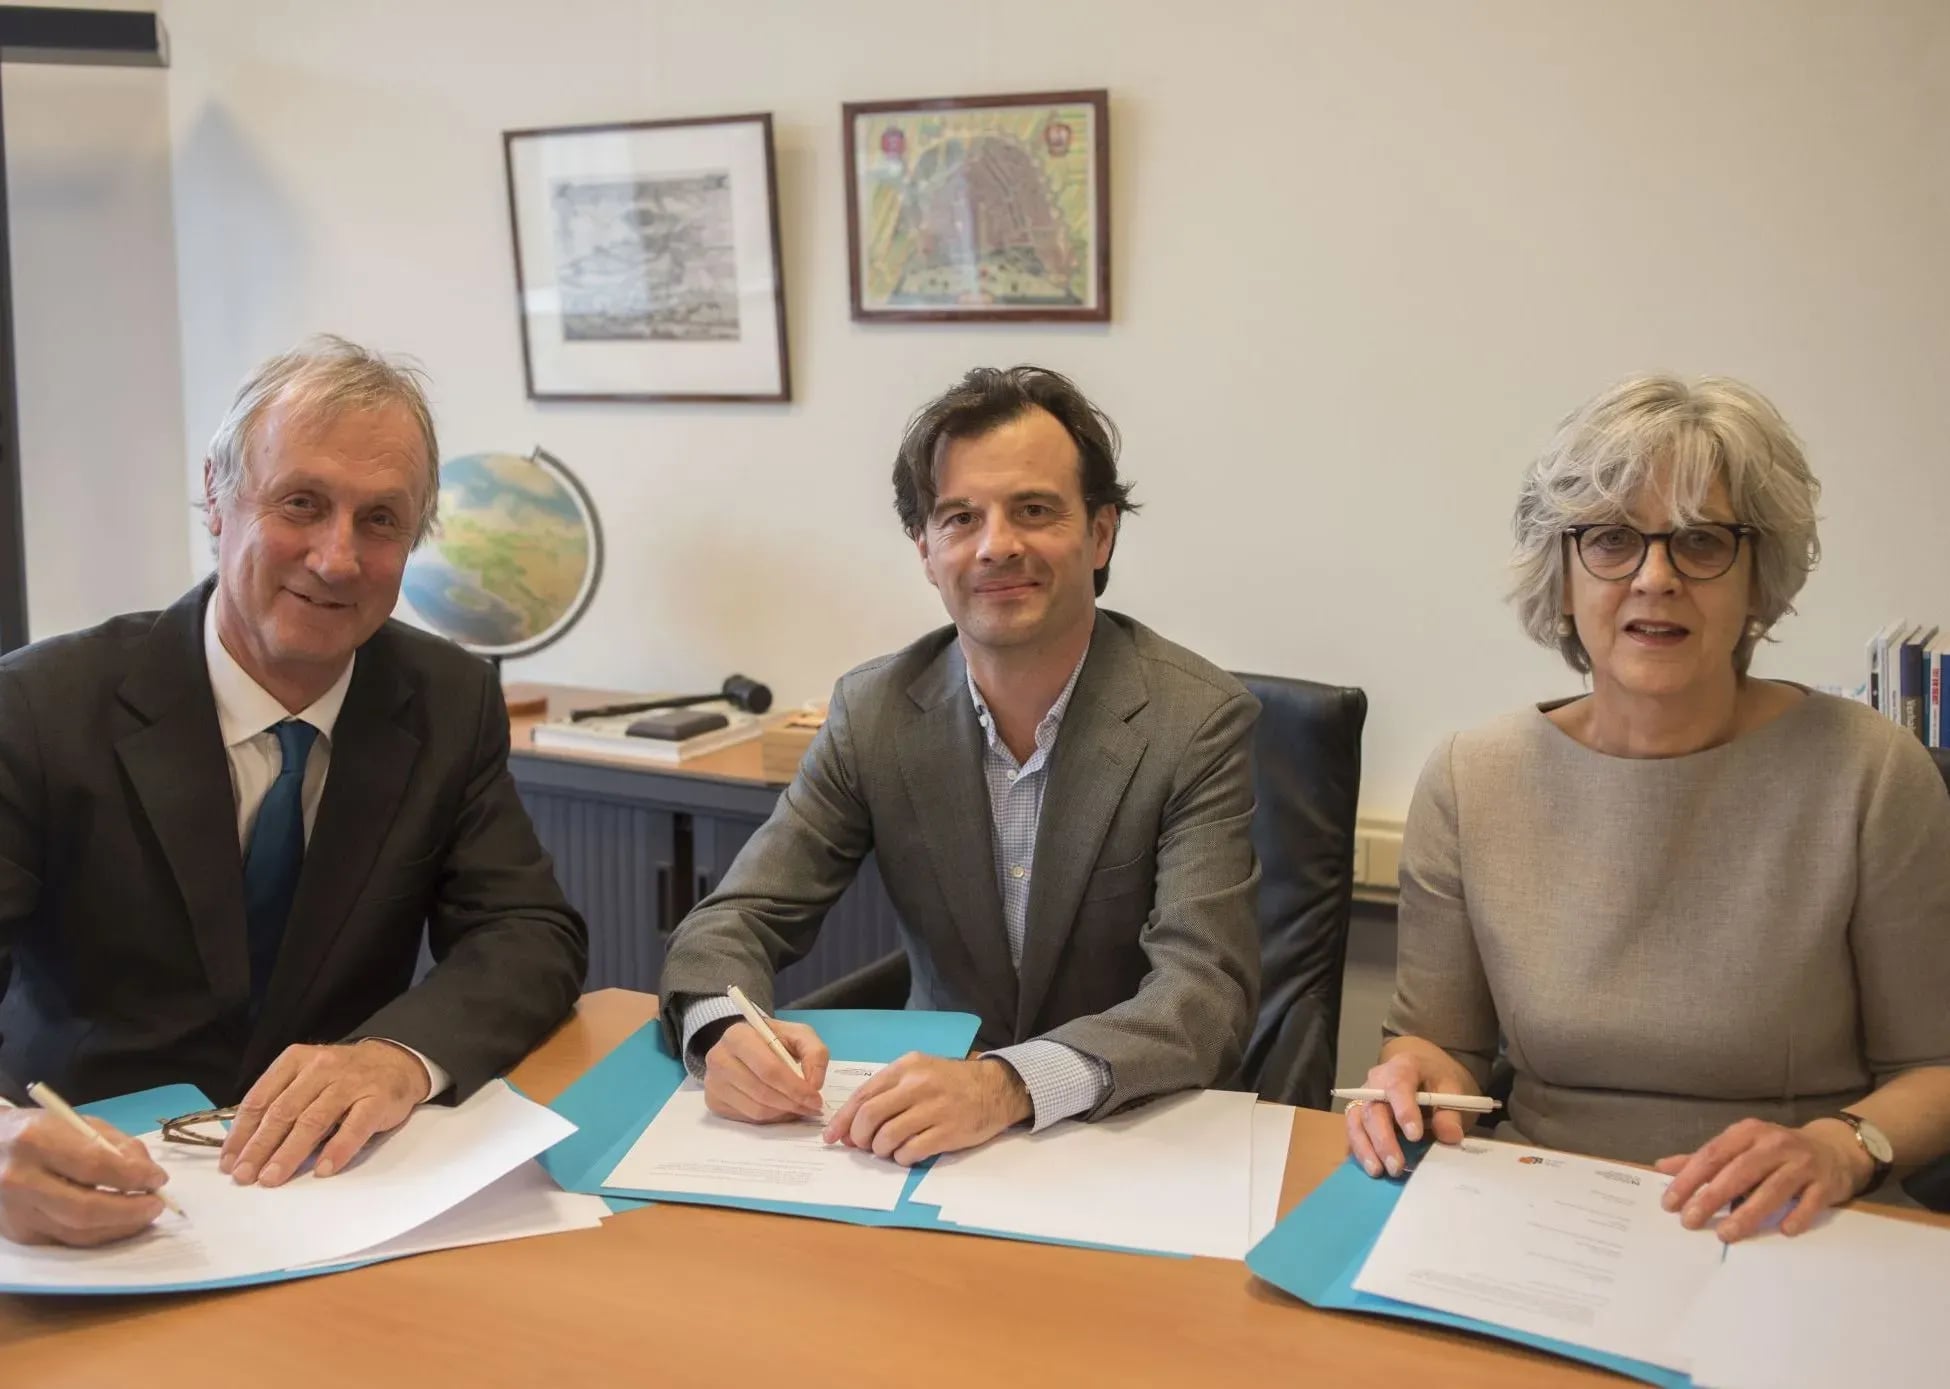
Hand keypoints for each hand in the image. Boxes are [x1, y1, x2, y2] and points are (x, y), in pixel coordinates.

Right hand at [0, 1109, 168, 1245]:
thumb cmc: (37, 1130)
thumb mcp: (76, 1122)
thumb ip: (116, 1145)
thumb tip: (149, 1175)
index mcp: (35, 1141)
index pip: (93, 1166)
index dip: (132, 1177)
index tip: (159, 1179)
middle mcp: (19, 1180)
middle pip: (84, 1209)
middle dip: (129, 1211)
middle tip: (157, 1205)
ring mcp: (14, 1212)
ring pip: (76, 1233)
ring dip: (118, 1228)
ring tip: (144, 1217)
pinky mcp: (16, 1233)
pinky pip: (65, 1240)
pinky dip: (98, 1235)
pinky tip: (117, 1224)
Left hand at [221, 1039, 430, 1186]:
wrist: (396, 1063)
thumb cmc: (342, 1077)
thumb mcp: (307, 1077)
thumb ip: (281, 1102)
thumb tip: (245, 1145)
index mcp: (295, 1060)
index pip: (260, 1098)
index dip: (242, 1132)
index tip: (229, 1162)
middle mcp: (321, 1067)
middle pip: (284, 1111)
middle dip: (260, 1147)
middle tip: (244, 1176)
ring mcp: (350, 1082)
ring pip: (313, 1120)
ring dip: (290, 1152)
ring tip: (272, 1177)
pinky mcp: (378, 1098)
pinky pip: (354, 1127)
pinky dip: (337, 1149)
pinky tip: (322, 1169)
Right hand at [703, 1020, 828, 1123]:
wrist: (744, 1045)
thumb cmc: (773, 1039)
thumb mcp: (798, 1034)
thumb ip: (815, 1053)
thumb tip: (814, 1084)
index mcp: (738, 1035)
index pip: (769, 1069)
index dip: (795, 1087)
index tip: (815, 1098)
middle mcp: (719, 1058)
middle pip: (762, 1092)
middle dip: (793, 1103)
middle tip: (812, 1107)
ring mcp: (713, 1082)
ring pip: (756, 1109)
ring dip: (784, 1113)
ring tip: (799, 1107)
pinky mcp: (713, 1101)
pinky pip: (747, 1118)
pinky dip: (770, 1118)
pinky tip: (781, 1108)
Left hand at [821, 1053, 1030, 1165]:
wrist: (995, 1088)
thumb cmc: (950, 1083)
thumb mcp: (918, 1073)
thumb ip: (886, 1094)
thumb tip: (849, 1128)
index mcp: (906, 1067)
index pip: (864, 1094)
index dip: (843, 1119)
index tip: (832, 1137)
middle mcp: (918, 1084)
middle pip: (870, 1116)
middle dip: (859, 1137)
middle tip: (862, 1145)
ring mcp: (935, 1108)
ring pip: (888, 1136)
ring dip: (880, 1149)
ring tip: (888, 1149)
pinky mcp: (948, 1131)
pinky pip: (911, 1151)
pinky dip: (902, 1158)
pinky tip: (907, 1154)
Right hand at [1345, 1053, 1480, 1178]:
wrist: (1425, 1074)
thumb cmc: (1437, 1081)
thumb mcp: (1452, 1090)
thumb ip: (1450, 1113)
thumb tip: (1450, 1136)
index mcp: (1402, 1067)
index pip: (1398, 1086)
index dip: (1404, 1110)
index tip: (1415, 1136)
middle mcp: (1376, 1081)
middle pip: (1373, 1108)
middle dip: (1383, 1140)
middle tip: (1396, 1166)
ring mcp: (1364, 1097)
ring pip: (1356, 1121)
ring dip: (1365, 1148)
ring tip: (1378, 1171)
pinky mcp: (1359, 1113)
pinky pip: (1353, 1132)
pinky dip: (1359, 1151)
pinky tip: (1371, 1167)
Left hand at [1654, 1118, 1871, 1241]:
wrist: (1835, 1148)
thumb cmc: (1776, 1150)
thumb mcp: (1741, 1146)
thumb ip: (1704, 1158)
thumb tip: (1662, 1167)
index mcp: (1748, 1132)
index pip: (1712, 1155)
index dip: (1689, 1178)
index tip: (1670, 1203)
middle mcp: (1774, 1144)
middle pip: (1739, 1172)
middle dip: (1712, 1198)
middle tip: (1690, 1221)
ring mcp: (1803, 1163)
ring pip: (1772, 1189)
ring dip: (1748, 1213)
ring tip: (1726, 1234)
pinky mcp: (1826, 1182)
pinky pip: (1811, 1202)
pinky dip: (1797, 1215)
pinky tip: (1784, 1231)